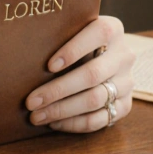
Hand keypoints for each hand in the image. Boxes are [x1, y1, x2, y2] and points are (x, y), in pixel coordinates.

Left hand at [24, 16, 133, 131]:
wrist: (103, 56)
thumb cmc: (75, 42)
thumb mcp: (71, 31)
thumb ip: (59, 35)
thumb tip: (25, 51)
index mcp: (112, 29)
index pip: (98, 35)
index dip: (73, 50)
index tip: (49, 66)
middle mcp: (123, 56)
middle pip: (91, 75)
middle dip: (58, 90)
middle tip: (31, 101)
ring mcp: (127, 82)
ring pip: (94, 99)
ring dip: (62, 110)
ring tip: (37, 116)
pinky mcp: (126, 104)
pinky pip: (101, 119)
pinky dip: (75, 123)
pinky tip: (54, 123)